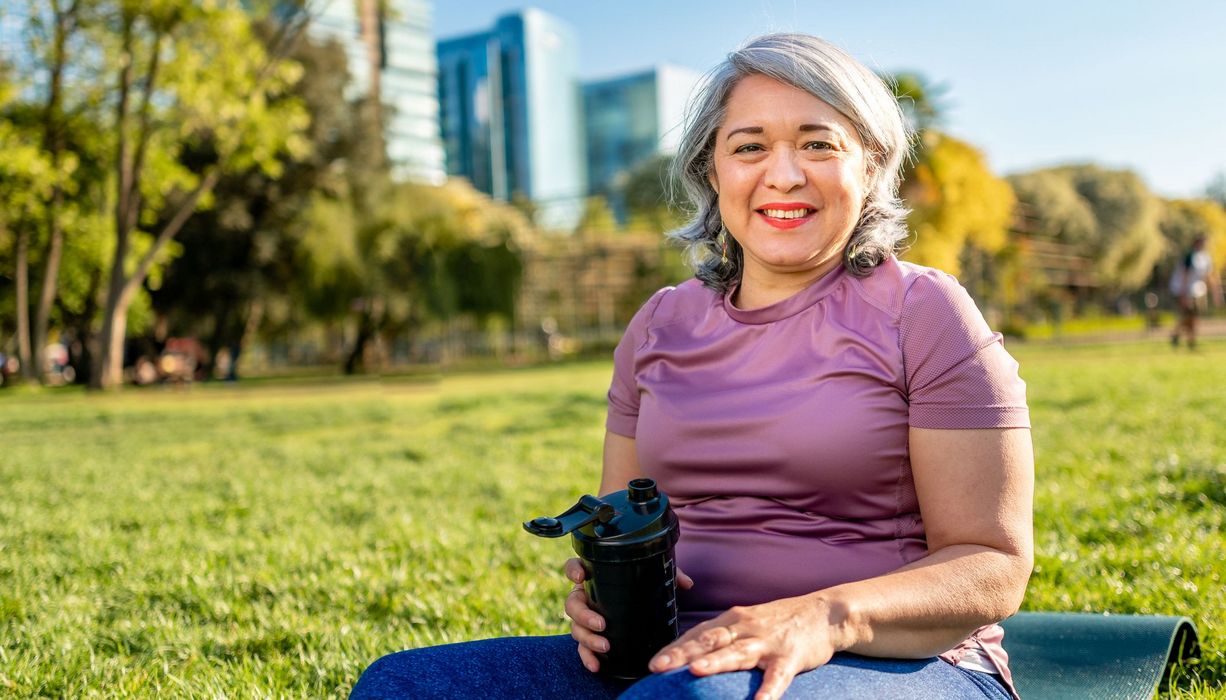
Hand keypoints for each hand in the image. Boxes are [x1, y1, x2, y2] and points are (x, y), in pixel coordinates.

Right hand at [564, 557, 694, 672]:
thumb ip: (670, 574)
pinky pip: (582, 649)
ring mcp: (586, 620)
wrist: (643, 613)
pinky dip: (587, 657)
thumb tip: (687, 583)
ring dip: (588, 639)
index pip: (575, 567)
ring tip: (606, 647)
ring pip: (576, 628)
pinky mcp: (590, 639)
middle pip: (573, 604)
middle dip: (584, 615)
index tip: (581, 577)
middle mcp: (586, 598)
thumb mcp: (656, 578)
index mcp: (596, 578)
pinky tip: (597, 666)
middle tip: (603, 624)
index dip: (573, 570)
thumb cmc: (643, 589)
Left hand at [647, 595, 845, 699]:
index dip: (674, 648)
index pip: (696, 634)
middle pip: (709, 640)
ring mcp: (768, 641)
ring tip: (695, 672)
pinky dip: (768, 690)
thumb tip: (691, 655)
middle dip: (682, 653)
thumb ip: (721, 638)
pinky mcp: (791, 656)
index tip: (653, 663)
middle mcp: (745, 628)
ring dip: (716, 662)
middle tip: (658, 667)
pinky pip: (778, 676)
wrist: (824, 613)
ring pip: (738, 653)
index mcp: (732, 620)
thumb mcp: (746, 624)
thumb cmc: (779, 622)